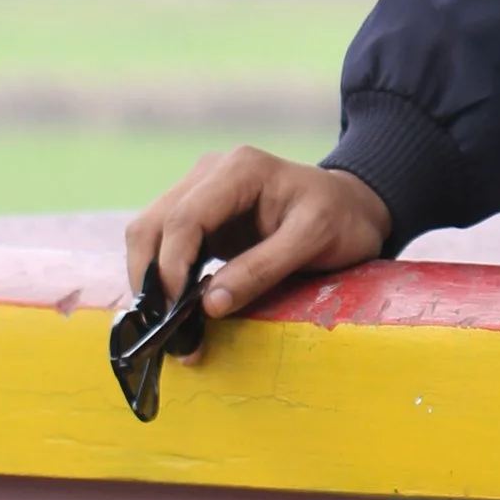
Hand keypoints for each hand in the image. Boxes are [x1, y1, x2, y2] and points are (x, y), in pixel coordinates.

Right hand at [124, 147, 390, 333]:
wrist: (351, 207)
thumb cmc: (340, 219)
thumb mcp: (312, 241)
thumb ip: (261, 270)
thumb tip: (208, 306)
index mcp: (240, 169)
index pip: (184, 218)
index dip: (171, 267)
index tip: (174, 313)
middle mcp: (211, 172)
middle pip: (153, 224)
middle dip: (149, 278)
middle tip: (160, 329)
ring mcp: (200, 192)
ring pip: (149, 234)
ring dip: (148, 280)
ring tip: (165, 326)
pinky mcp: (199, 217)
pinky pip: (163, 245)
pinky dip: (160, 277)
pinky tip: (172, 309)